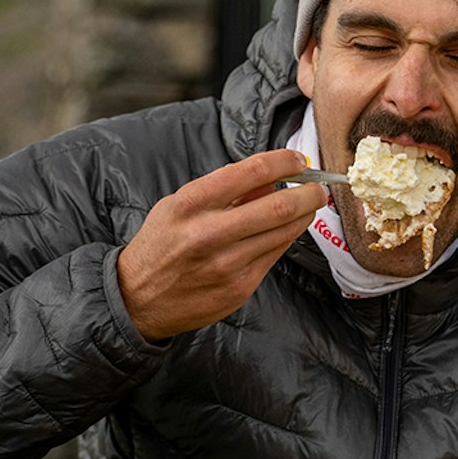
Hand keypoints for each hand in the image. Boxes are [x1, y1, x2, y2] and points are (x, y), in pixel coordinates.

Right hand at [111, 148, 326, 340]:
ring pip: (284, 232)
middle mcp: (209, 233)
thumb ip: (224, 190)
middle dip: (310, 192)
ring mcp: (227, 264)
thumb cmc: (160, 245)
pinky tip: (283, 230)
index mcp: (191, 204)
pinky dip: (285, 238)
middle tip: (319, 187)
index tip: (297, 159)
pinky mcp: (239, 287)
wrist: (138, 299)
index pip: (251, 172)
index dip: (284, 161)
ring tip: (308, 205)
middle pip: (279, 206)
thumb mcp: (179, 205)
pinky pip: (275, 255)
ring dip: (304, 215)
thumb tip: (271, 177)